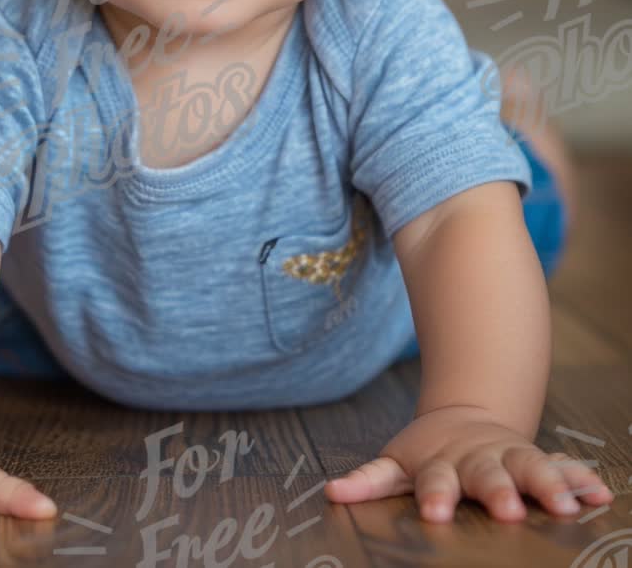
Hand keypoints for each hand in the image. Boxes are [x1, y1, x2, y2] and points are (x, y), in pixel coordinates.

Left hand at [323, 404, 614, 522]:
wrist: (465, 419)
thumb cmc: (428, 454)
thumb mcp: (397, 463)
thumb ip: (369, 481)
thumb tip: (331, 493)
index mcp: (442, 465)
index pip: (435, 481)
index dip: (434, 496)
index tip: (434, 513)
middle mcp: (479, 460)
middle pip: (488, 476)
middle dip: (498, 492)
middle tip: (509, 512)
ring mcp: (511, 459)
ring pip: (531, 468)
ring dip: (548, 484)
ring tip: (566, 505)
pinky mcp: (538, 462)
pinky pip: (564, 468)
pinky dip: (581, 479)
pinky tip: (599, 493)